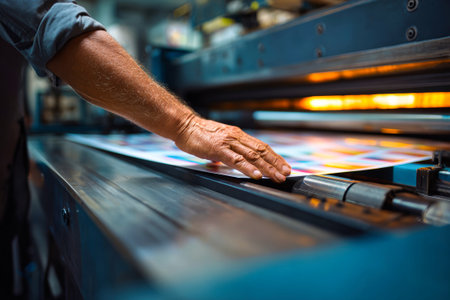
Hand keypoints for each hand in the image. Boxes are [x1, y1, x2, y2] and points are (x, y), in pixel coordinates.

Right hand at [175, 115, 290, 181]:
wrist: (184, 125)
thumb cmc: (199, 134)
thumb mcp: (220, 141)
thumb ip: (230, 151)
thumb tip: (238, 162)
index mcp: (238, 135)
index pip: (262, 147)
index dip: (275, 157)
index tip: (285, 167)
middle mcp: (236, 137)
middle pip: (261, 151)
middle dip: (275, 163)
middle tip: (286, 174)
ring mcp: (228, 143)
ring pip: (252, 156)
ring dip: (266, 168)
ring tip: (276, 177)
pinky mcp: (218, 149)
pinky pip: (236, 160)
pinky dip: (248, 168)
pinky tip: (256, 175)